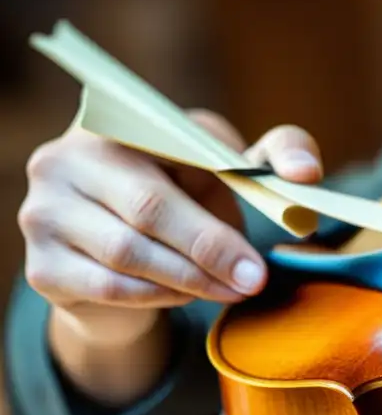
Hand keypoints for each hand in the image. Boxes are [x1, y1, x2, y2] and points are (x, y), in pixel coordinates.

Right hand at [17, 110, 323, 343]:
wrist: (125, 257)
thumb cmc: (187, 197)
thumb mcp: (234, 167)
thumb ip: (278, 152)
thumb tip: (306, 174)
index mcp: (118, 119)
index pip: (175, 139)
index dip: (230, 170)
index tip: (283, 208)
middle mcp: (66, 158)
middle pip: (149, 206)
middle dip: (212, 246)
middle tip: (256, 276)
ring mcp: (43, 213)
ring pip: (130, 254)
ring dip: (193, 278)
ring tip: (235, 288)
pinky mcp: (41, 267)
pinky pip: (111, 287)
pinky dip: (160, 296)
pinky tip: (189, 294)